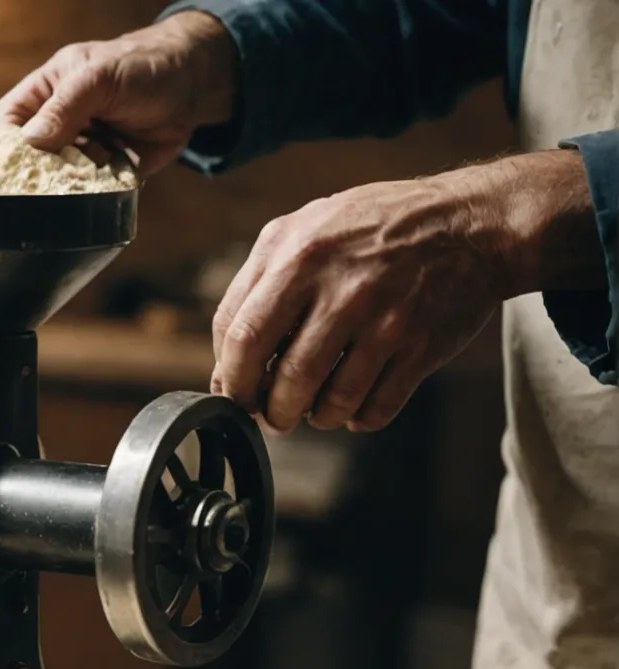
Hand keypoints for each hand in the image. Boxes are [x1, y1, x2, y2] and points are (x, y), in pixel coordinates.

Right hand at [0, 12, 238, 176]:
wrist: (194, 85)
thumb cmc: (143, 66)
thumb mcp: (99, 77)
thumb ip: (64, 107)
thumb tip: (29, 142)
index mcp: (46, 92)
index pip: (6, 120)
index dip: (5, 143)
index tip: (17, 163)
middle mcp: (58, 123)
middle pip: (27, 158)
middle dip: (38, 171)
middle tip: (57, 175)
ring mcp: (80, 150)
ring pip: (56, 181)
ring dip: (72, 182)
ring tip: (98, 163)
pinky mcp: (104, 172)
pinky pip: (88, 193)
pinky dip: (96, 194)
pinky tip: (111, 175)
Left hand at [210, 151, 600, 432]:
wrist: (469, 223)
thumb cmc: (373, 228)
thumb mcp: (305, 228)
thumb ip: (259, 284)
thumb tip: (225, 361)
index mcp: (297, 257)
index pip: (238, 336)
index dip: (230, 376)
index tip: (235, 392)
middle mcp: (340, 289)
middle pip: (282, 379)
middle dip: (269, 410)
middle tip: (272, 415)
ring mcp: (384, 320)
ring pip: (329, 402)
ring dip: (314, 417)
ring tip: (313, 411)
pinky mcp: (419, 347)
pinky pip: (375, 408)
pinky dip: (358, 418)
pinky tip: (355, 406)